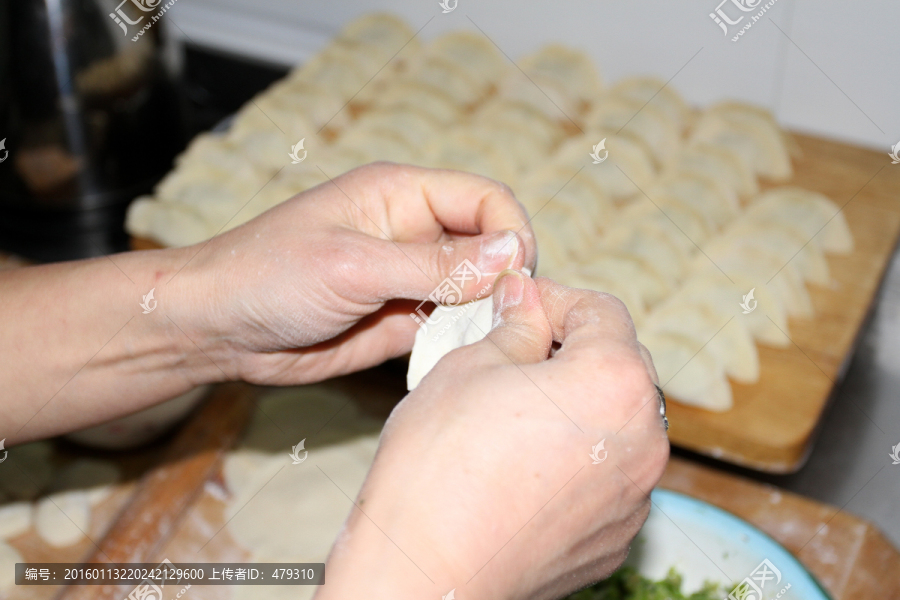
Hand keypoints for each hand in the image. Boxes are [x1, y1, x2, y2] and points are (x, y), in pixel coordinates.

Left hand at [173, 163, 536, 384]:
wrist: (216, 329)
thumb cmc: (267, 276)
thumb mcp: (353, 266)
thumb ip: (433, 264)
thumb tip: (511, 253)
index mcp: (402, 195)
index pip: (487, 199)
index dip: (512, 234)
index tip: (516, 278)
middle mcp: (413, 232)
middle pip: (489, 245)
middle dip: (505, 279)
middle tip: (505, 317)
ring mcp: (408, 279)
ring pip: (475, 290)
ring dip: (486, 314)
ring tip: (485, 342)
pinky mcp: (399, 321)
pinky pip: (449, 327)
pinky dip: (462, 342)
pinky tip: (459, 358)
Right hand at [318, 275, 669, 599]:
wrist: (424, 572)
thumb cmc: (439, 465)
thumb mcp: (469, 367)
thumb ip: (515, 324)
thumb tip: (526, 299)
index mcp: (615, 383)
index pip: (602, 312)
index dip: (555, 299)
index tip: (517, 306)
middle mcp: (643, 441)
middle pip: (619, 368)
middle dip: (571, 351)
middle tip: (513, 352)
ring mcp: (633, 498)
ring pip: (614, 426)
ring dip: (577, 408)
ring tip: (516, 414)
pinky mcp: (612, 539)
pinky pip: (605, 480)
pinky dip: (575, 462)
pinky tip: (522, 468)